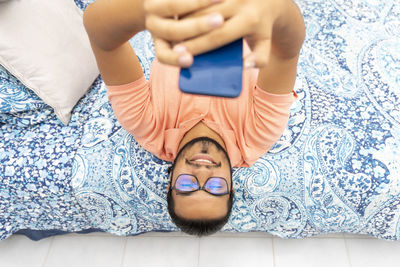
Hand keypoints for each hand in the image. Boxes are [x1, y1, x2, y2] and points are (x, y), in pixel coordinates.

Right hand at [144, 0, 293, 67]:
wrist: (273, 0)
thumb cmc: (263, 26)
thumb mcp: (266, 44)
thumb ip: (260, 58)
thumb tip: (246, 66)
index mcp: (250, 20)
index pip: (218, 35)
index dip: (198, 45)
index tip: (180, 51)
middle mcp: (240, 3)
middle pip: (206, 19)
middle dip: (186, 30)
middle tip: (170, 40)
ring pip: (201, 5)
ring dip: (185, 15)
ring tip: (170, 27)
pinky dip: (190, 5)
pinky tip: (179, 14)